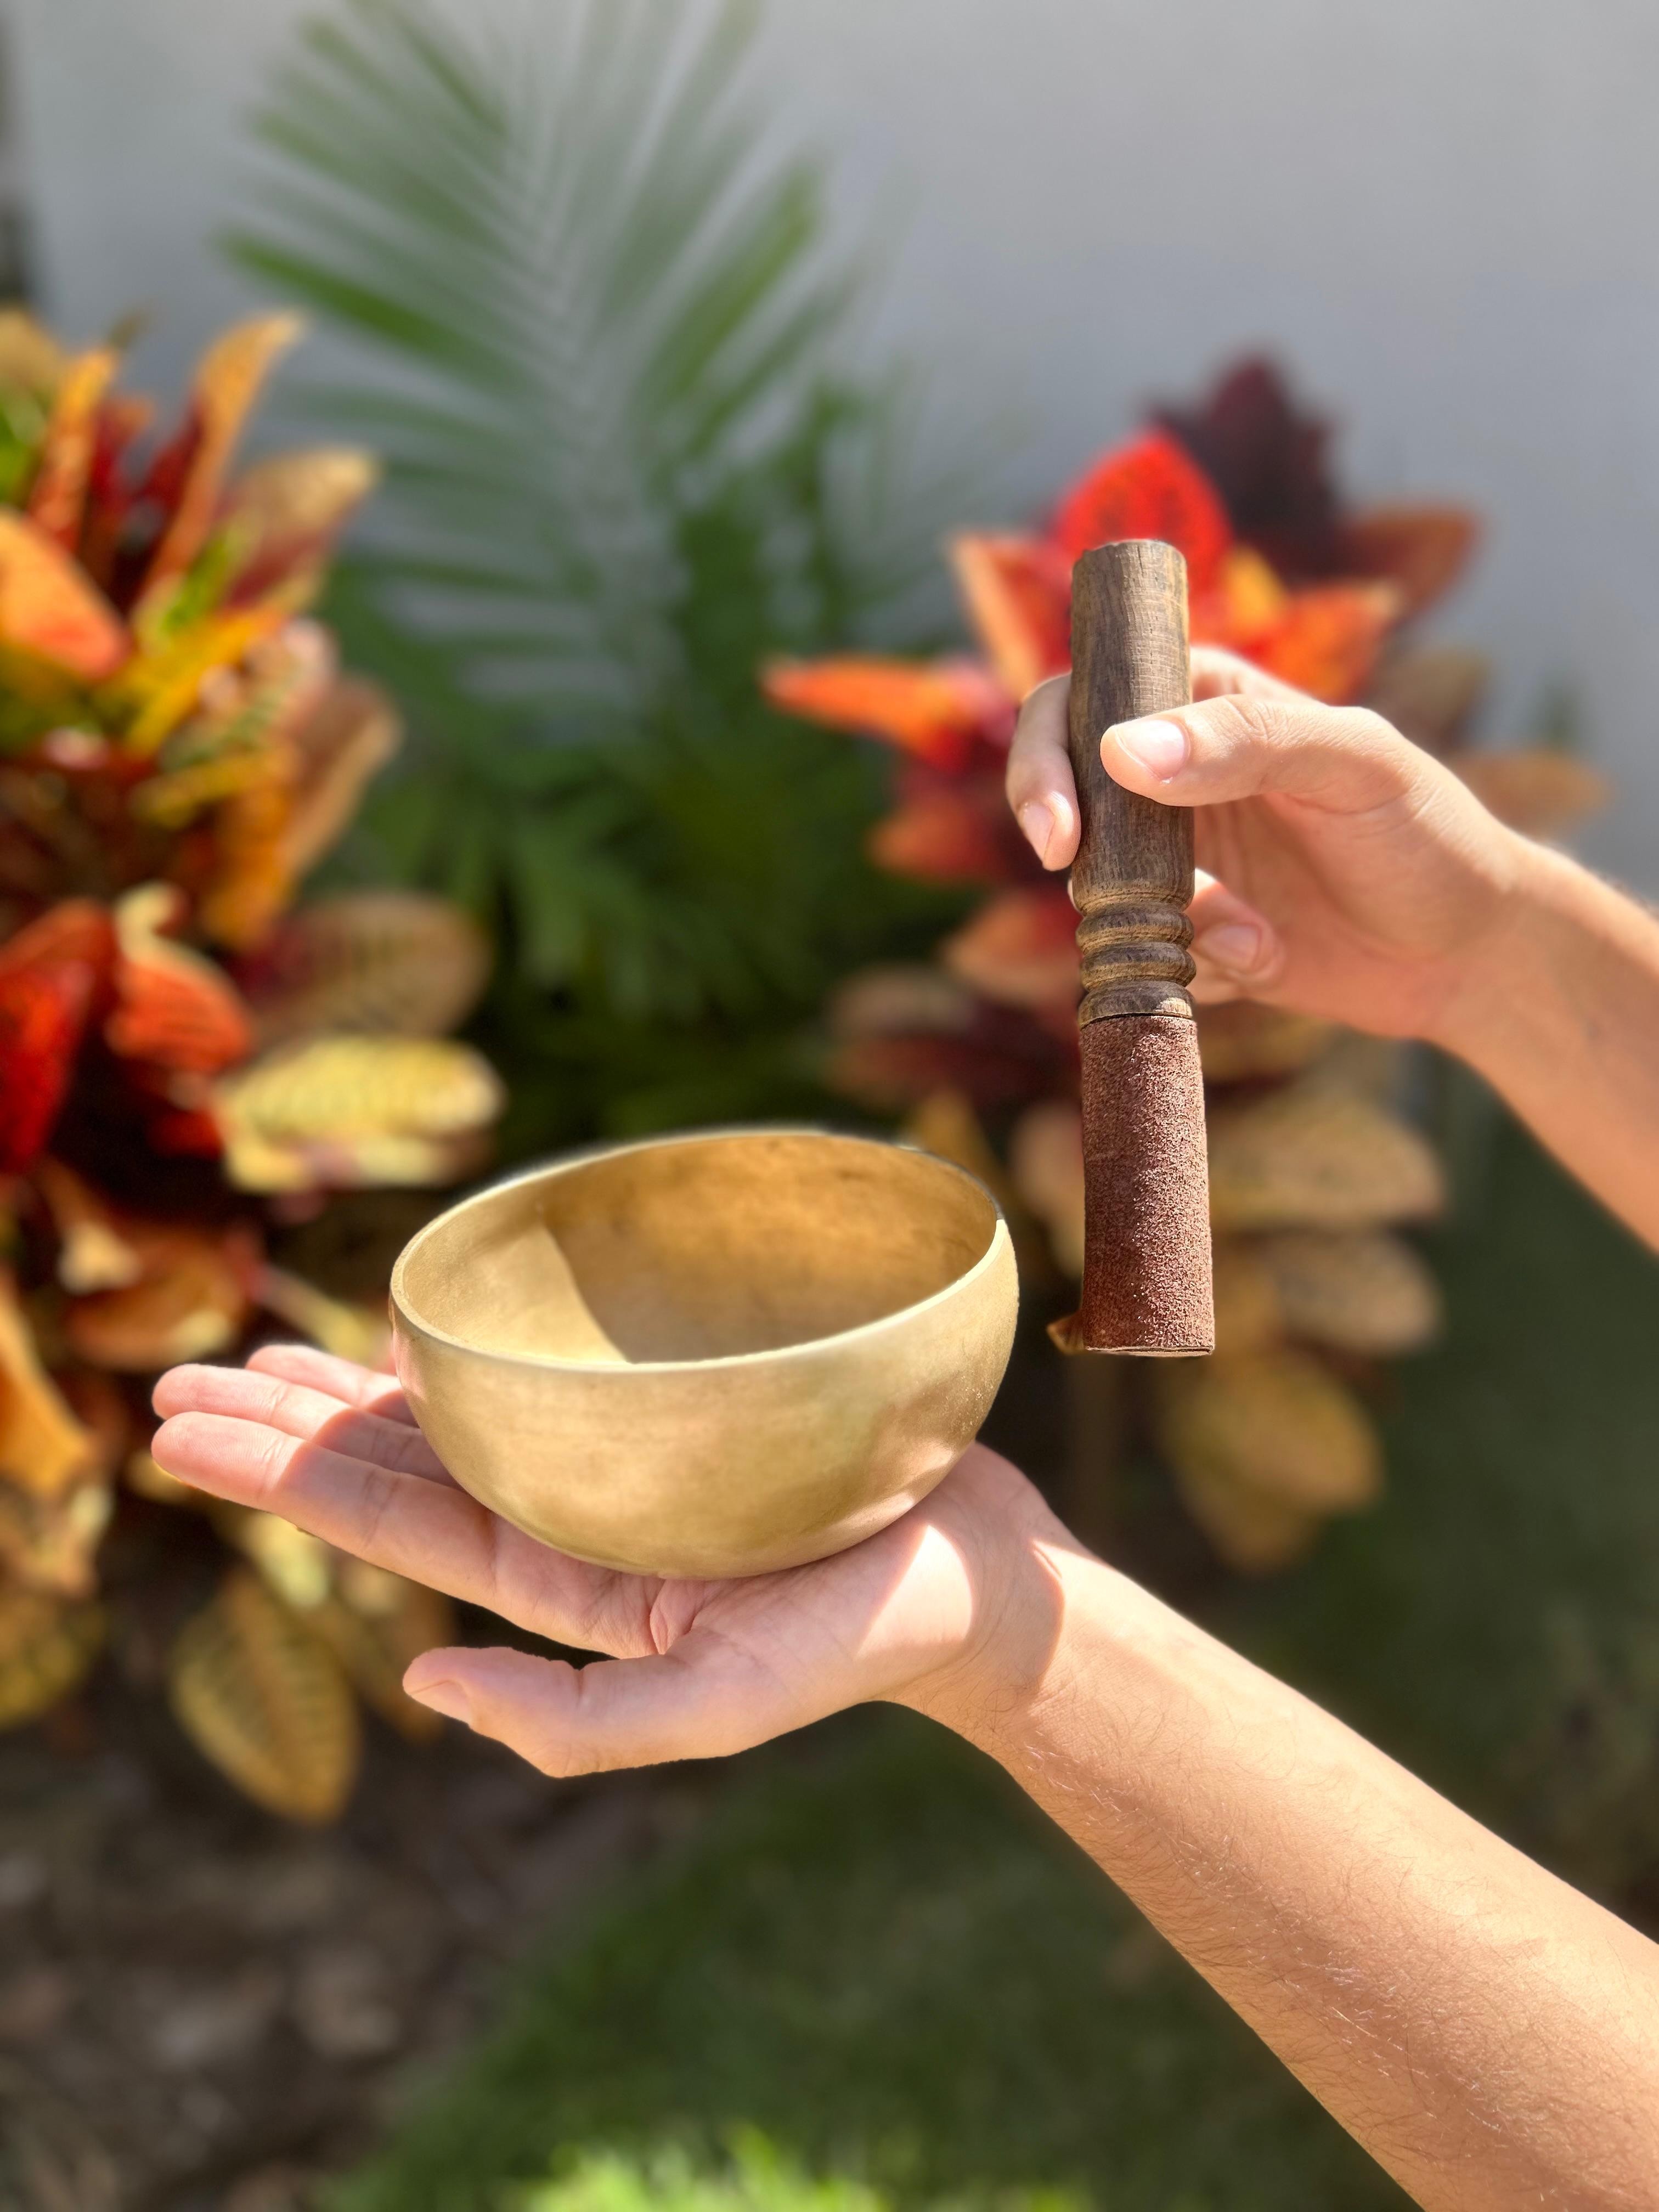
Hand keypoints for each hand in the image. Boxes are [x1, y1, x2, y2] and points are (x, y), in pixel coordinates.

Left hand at [150, 1347, 1067, 1774]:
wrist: (972, 1573)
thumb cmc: (858, 1641)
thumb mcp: (712, 1710)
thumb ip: (568, 1722)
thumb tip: (418, 1690)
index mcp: (564, 1582)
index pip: (392, 1519)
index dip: (281, 1472)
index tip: (184, 1429)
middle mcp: (573, 1515)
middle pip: (398, 1462)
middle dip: (285, 1425)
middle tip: (176, 1383)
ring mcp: (618, 1460)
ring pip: (455, 1410)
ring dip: (350, 1385)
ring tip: (255, 1351)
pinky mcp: (674, 1403)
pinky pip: (548, 1364)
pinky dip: (474, 1341)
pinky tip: (415, 1322)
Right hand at [1005, 646, 1528, 1044]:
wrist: (1472, 955)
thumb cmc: (1428, 834)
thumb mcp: (1356, 764)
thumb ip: (1247, 744)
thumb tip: (1120, 752)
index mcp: (1206, 706)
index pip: (1084, 700)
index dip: (1049, 756)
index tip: (1061, 829)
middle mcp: (1177, 779)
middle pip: (1067, 799)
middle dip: (1075, 851)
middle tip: (1098, 896)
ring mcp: (1181, 861)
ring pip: (1103, 894)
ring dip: (1169, 926)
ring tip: (1261, 937)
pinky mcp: (1192, 935)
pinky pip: (1147, 958)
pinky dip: (1204, 969)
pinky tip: (1273, 959)